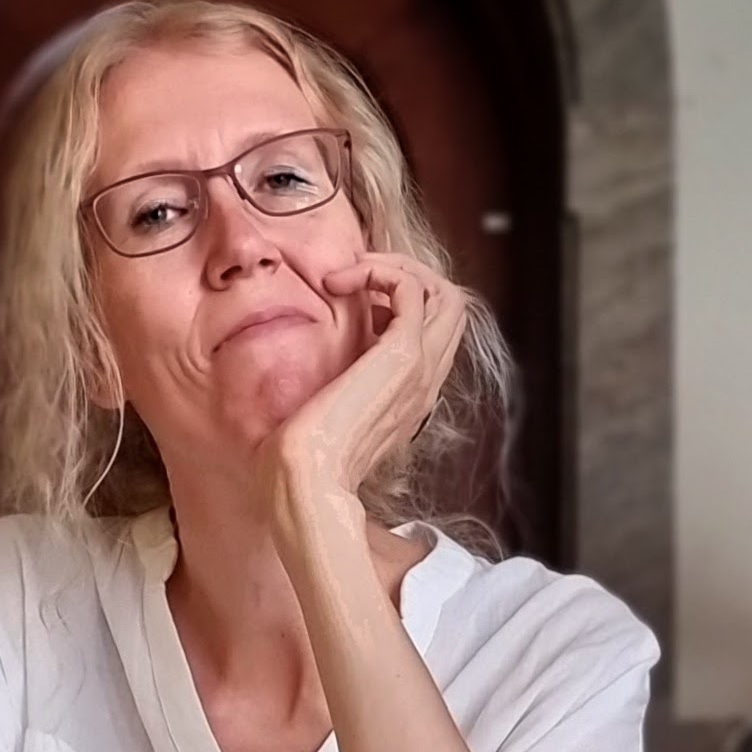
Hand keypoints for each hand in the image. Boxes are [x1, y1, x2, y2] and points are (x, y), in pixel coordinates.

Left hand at [261, 253, 472, 535]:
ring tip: (349, 275)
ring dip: (396, 266)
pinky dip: (379, 271)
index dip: (400, 301)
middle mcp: (425, 381)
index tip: (351, 302)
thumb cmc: (302, 465)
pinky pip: (412, 287)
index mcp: (411, 397)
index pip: (434, 330)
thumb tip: (321, 364)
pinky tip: (338, 284)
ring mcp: (420, 369)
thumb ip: (338, 391)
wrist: (305, 485)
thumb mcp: (327, 419)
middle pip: (449, 304)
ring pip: (443, 290)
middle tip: (355, 278)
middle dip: (405, 273)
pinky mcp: (403, 356)